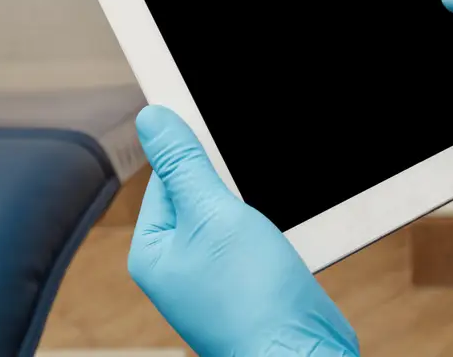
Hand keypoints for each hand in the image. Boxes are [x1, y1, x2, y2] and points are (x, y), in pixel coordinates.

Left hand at [128, 106, 359, 356]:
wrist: (299, 353)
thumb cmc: (252, 297)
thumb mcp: (213, 213)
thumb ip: (183, 165)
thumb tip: (152, 119)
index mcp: (153, 250)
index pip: (166, 177)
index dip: (197, 157)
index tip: (223, 149)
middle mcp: (178, 265)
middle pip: (199, 193)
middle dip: (230, 185)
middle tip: (249, 200)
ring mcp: (212, 277)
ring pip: (231, 215)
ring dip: (253, 208)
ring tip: (264, 231)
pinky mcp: (245, 284)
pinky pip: (252, 239)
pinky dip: (267, 231)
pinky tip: (279, 241)